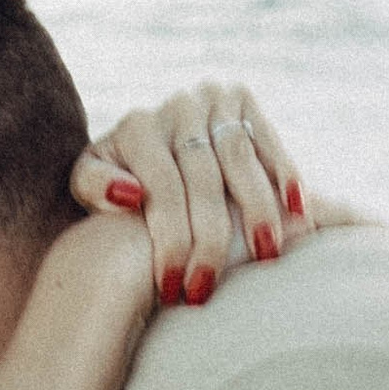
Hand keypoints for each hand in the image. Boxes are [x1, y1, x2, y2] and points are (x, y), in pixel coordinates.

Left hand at [71, 82, 314, 304]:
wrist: (149, 147)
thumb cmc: (118, 182)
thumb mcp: (89, 182)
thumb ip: (95, 184)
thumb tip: (130, 193)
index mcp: (136, 127)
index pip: (161, 189)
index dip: (170, 241)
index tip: (174, 288)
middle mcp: (176, 107)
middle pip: (202, 179)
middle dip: (210, 240)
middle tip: (211, 287)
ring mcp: (212, 100)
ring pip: (240, 157)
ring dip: (258, 209)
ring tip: (266, 254)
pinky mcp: (243, 102)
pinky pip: (269, 141)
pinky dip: (286, 174)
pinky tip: (299, 209)